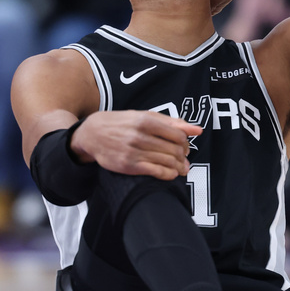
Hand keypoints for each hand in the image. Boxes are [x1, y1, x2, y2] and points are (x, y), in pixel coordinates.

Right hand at [71, 111, 201, 179]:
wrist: (92, 134)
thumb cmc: (121, 123)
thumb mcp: (144, 116)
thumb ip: (171, 122)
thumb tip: (197, 129)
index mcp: (145, 120)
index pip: (178, 135)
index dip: (185, 142)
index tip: (184, 145)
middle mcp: (140, 136)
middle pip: (174, 150)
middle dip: (183, 156)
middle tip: (183, 158)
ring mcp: (134, 151)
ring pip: (167, 161)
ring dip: (179, 167)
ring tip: (181, 168)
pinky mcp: (129, 166)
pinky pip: (156, 172)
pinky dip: (168, 174)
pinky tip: (171, 174)